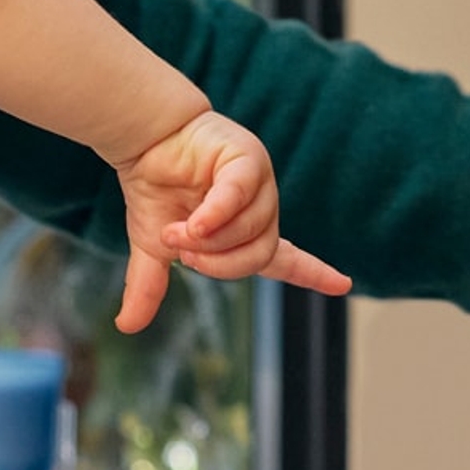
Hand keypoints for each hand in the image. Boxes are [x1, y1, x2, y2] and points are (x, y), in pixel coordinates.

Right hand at [111, 111, 351, 331]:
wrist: (143, 144)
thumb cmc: (156, 190)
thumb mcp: (152, 246)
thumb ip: (149, 285)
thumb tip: (126, 326)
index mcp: (248, 231)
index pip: (287, 260)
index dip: (313, 273)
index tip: (343, 284)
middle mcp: (262, 209)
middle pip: (261, 256)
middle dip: (220, 265)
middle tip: (184, 255)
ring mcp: (259, 183)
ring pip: (252, 229)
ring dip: (209, 241)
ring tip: (175, 233)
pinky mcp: (247, 158)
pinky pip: (241, 195)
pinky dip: (216, 215)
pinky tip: (194, 224)